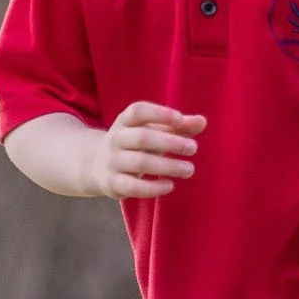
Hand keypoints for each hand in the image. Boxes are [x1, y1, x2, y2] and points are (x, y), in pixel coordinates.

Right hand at [90, 101, 205, 198]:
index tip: (179, 119)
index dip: (158, 113)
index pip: (138, 111)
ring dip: (168, 166)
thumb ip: (180, 126)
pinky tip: (170, 185)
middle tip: (193, 148)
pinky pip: (132, 186)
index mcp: (126, 121)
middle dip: (170, 142)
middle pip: (142, 137)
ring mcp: (112, 161)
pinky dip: (152, 187)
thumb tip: (202, 121)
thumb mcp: (155, 131)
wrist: (96, 164)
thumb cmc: (137, 144)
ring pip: (140, 162)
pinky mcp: (113, 183)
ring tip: (189, 169)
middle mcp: (116, 139)